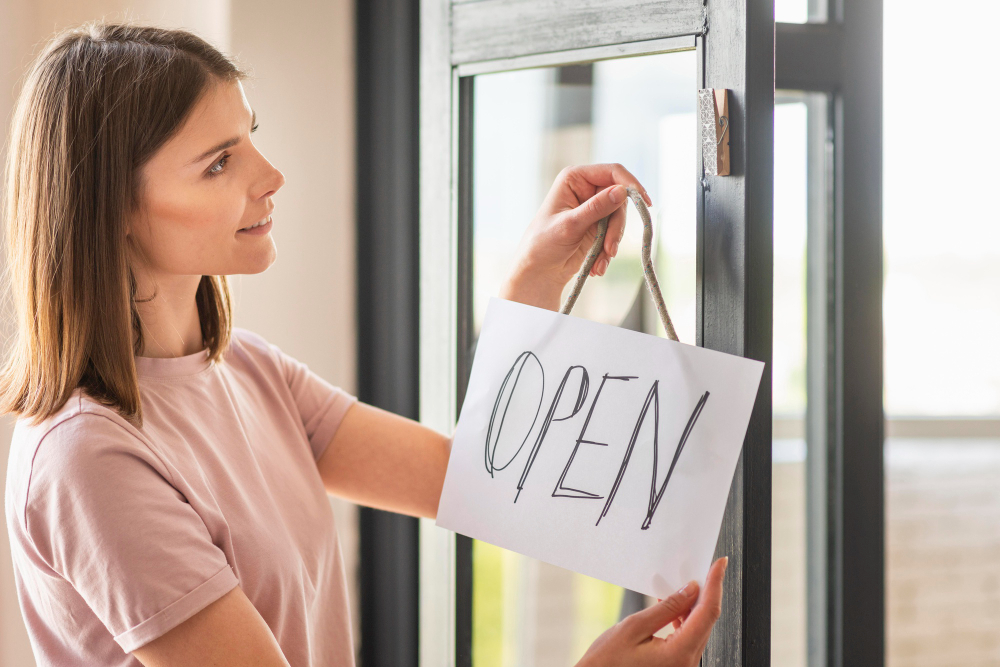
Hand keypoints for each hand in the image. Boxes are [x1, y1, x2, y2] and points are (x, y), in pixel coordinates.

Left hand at [498, 163, 651, 311]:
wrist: (540, 271)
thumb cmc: (544, 244)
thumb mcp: (570, 225)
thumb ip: (596, 208)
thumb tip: (622, 191)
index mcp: (575, 179)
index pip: (612, 172)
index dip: (630, 184)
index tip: (645, 202)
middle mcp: (586, 189)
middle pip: (619, 199)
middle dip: (616, 227)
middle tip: (609, 249)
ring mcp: (593, 207)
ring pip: (619, 218)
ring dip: (612, 242)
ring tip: (599, 263)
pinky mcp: (598, 225)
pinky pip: (614, 233)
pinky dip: (608, 250)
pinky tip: (596, 266)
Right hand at [574, 557, 727, 666]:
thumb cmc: (607, 663)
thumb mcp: (633, 628)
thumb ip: (666, 609)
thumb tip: (690, 591)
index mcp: (679, 654)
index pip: (707, 613)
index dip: (714, 585)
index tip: (719, 564)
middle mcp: (686, 664)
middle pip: (706, 621)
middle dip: (705, 593)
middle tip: (700, 569)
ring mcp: (683, 666)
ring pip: (698, 629)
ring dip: (693, 606)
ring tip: (680, 587)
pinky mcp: (676, 666)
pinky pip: (688, 638)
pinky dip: (683, 620)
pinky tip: (672, 608)